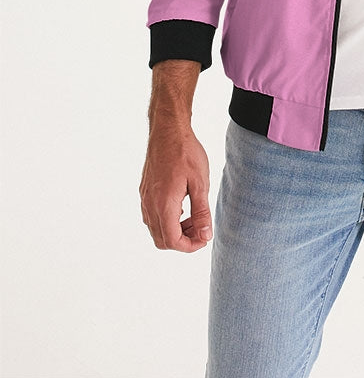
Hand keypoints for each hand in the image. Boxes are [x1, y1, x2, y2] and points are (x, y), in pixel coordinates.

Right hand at [140, 123, 212, 252]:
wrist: (168, 131)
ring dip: (174, 231)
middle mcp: (150, 204)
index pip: (172, 240)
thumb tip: (205, 235)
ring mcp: (145, 198)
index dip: (189, 246)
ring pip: (156, 229)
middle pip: (162, 239)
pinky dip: (167, 220)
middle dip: (182, 240)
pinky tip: (182, 208)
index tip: (204, 238)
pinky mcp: (145, 191)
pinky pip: (152, 216)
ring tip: (194, 218)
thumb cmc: (186, 153)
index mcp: (163, 204)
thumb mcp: (200, 182)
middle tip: (201, 229)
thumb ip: (201, 212)